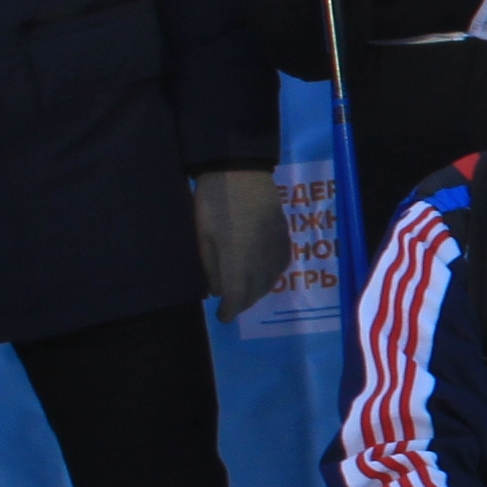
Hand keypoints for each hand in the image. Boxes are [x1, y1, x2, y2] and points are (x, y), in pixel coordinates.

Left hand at [191, 165, 289, 320]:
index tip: (222, 317)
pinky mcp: (284, 237)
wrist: (240, 170)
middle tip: (231, 306)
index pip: (237, 297)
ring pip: (271, 281)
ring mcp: (276, 248)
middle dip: (243, 303)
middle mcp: (262, 259)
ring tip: (246, 292)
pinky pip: (281, 265)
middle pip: (256, 292)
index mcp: (238, 260)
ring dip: (258, 291)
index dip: (230, 311)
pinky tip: (263, 274)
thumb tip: (216, 289)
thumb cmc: (213, 202)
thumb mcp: (202, 235)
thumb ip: (210, 266)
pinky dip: (271, 276)